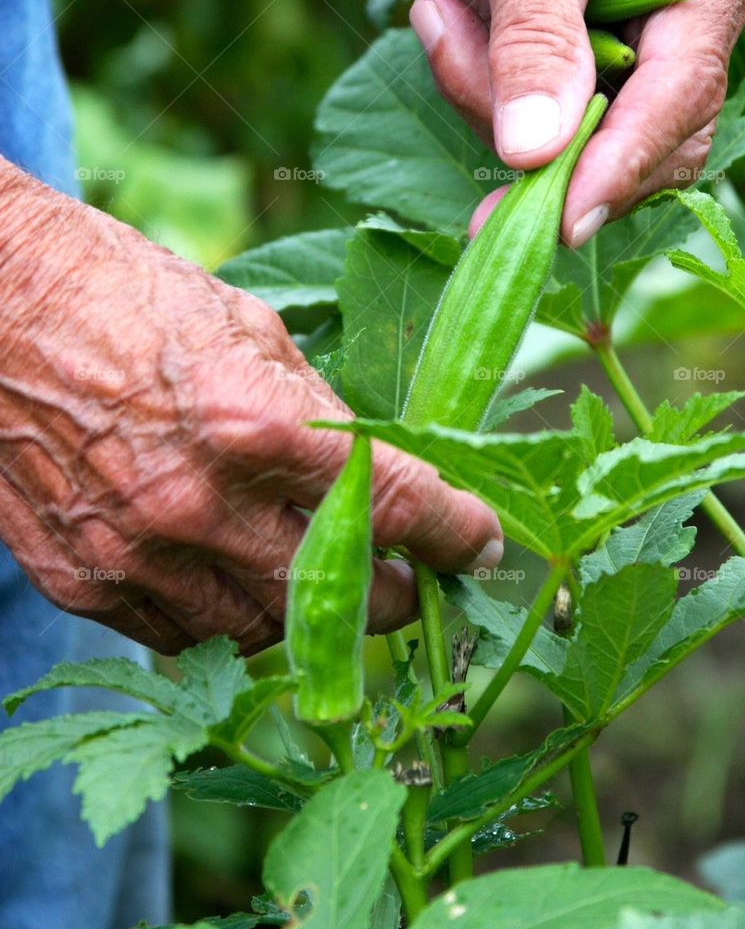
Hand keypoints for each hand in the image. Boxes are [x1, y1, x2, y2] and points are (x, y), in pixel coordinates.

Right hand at [0, 164, 501, 653]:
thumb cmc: (126, 293)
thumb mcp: (247, 327)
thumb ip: (316, 412)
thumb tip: (373, 470)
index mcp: (251, 422)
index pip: (392, 504)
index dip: (454, 534)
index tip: (480, 546)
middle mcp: (195, 503)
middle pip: (336, 595)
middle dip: (392, 595)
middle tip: (411, 578)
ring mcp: (132, 553)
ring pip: (259, 634)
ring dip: (307, 615)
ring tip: (322, 580)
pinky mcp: (81, 578)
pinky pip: (178, 635)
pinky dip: (222, 617)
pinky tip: (235, 578)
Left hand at [362, 0, 744, 244]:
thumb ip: (537, 43)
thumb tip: (538, 152)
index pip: (681, 92)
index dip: (621, 161)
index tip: (560, 218)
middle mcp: (688, 11)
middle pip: (642, 136)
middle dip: (547, 137)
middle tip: (459, 71)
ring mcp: (634, 39)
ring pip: (582, 138)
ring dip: (497, 102)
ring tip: (442, 20)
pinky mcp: (579, 56)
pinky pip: (539, 118)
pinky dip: (483, 92)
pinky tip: (445, 23)